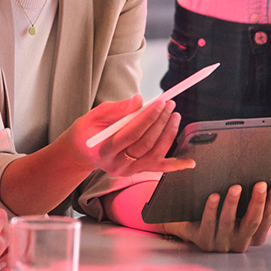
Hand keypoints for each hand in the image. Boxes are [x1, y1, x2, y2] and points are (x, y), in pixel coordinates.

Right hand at [67, 95, 196, 178]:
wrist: (82, 151)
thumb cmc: (88, 130)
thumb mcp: (96, 115)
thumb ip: (118, 108)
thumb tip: (139, 99)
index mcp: (105, 150)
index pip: (132, 134)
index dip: (148, 118)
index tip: (159, 103)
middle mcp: (117, 165)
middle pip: (146, 144)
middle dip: (160, 122)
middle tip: (169, 105)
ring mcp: (128, 171)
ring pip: (155, 154)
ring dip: (168, 134)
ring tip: (174, 115)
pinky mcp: (136, 171)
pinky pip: (158, 167)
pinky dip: (175, 165)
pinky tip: (189, 162)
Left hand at [157, 181, 270, 251]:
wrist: (193, 226)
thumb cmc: (222, 213)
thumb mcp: (240, 210)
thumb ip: (251, 201)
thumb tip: (266, 176)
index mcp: (252, 236)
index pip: (266, 220)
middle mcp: (239, 243)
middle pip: (251, 223)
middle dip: (257, 202)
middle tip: (260, 184)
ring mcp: (221, 244)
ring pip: (228, 223)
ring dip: (232, 204)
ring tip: (236, 187)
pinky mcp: (203, 240)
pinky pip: (208, 224)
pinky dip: (211, 209)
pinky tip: (214, 196)